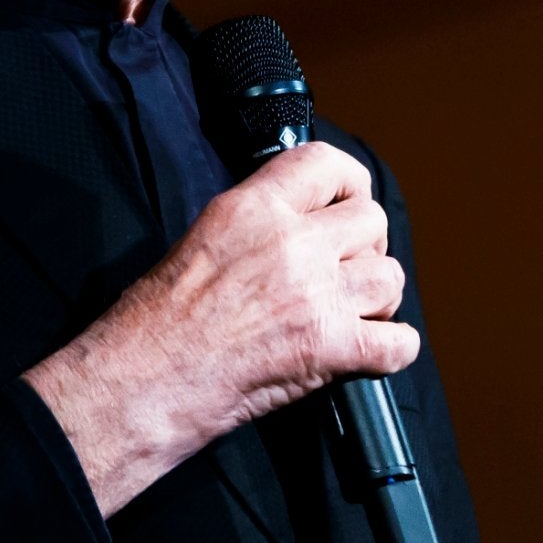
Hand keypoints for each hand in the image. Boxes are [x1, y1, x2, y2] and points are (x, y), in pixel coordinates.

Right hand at [23, 141, 418, 516]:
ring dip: (379, 299)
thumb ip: (258, 223)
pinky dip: (391, 351)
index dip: (350, 183)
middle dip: (366, 248)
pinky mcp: (330, 347)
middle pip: (372, 221)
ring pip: (392, 278)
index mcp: (253, 208)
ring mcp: (316, 294)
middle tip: (345, 272)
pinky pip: (399, 344)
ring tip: (351, 314)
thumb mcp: (201, 239)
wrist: (143, 380)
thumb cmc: (153, 324)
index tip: (347, 204)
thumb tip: (300, 223)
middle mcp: (292, 243)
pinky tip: (367, 354)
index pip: (327, 162)